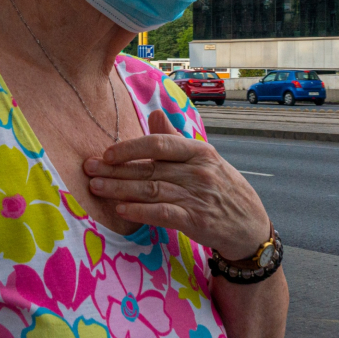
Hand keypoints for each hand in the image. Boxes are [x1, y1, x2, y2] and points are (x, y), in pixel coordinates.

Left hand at [84, 110, 269, 260]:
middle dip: (114, 170)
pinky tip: (121, 211)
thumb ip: (176, 139)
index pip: (159, 144)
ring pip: (151, 190)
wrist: (250, 225)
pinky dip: (140, 211)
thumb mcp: (204, 159)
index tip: (107, 154)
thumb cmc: (222, 188)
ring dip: (120, 189)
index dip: (130, 148)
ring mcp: (197, 196)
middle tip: (88, 170)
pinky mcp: (196, 220)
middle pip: (149, 168)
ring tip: (96, 188)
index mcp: (199, 151)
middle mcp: (198, 171)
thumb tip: (156, 112)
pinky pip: (163, 213)